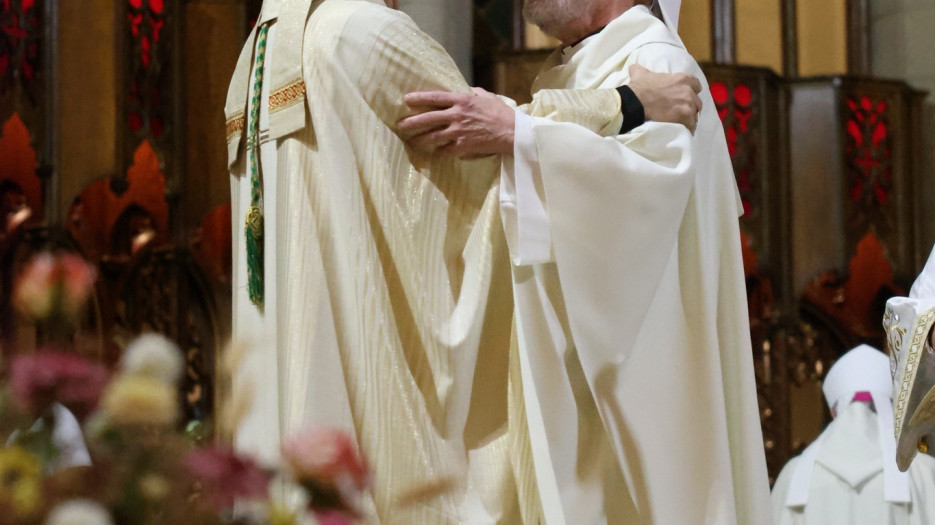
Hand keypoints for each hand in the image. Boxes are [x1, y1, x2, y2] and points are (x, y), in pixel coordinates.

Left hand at [398, 88, 514, 157]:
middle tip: (400, 125)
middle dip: (411, 122)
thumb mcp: (486, 96)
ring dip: (420, 140)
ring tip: (411, 141)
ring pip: (432, 136)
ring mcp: (459, 131)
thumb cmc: (500, 113)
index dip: (419, 98)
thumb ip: (472, 93)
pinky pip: (445, 150)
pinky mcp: (463, 146)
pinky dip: (439, 151)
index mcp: (462, 100)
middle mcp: (457, 115)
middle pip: (428, 118)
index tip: (406, 99)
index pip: (435, 97)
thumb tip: (464, 89)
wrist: (512, 133)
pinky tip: (435, 152)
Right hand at [628, 64, 702, 132]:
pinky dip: (687, 128)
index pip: (696, 85)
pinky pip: (691, 125)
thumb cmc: (639, 87)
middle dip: (690, 106)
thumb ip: (641, 69)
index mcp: (682, 79)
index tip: (684, 96)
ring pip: (694, 114)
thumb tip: (634, 67)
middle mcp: (688, 91)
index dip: (691, 91)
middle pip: (697, 101)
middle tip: (681, 111)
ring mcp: (688, 105)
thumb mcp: (640, 73)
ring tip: (681, 122)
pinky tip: (682, 130)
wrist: (635, 103)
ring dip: (689, 118)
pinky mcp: (685, 117)